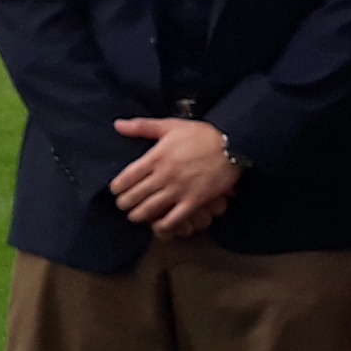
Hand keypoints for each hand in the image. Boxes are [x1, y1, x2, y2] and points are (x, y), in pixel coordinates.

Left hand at [109, 117, 239, 238]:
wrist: (233, 145)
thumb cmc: (201, 135)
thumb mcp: (171, 126)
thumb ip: (142, 126)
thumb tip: (117, 125)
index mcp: (156, 157)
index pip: (125, 178)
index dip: (116, 188)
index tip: (116, 190)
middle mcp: (164, 176)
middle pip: (133, 197)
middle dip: (124, 204)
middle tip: (124, 205)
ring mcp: (178, 190)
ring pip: (148, 210)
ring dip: (138, 216)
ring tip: (136, 215)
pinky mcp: (194, 201)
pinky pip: (172, 219)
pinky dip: (162, 226)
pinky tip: (158, 225)